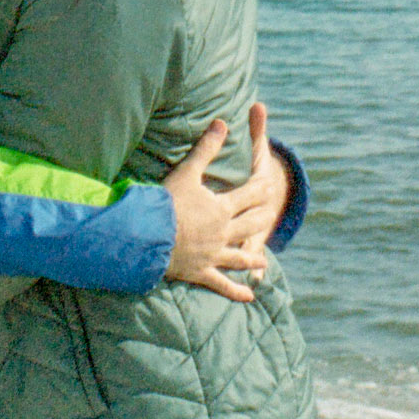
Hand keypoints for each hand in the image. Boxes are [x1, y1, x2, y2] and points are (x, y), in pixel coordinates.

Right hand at [162, 104, 289, 301]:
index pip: (250, 195)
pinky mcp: (201, 272)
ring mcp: (213, 255)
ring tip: (263, 260)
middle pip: (250, 224)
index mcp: (222, 208)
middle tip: (270, 215)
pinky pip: (222, 283)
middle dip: (261, 218)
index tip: (270, 183)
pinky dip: (235, 290)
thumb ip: (206, 148)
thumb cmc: (166, 202)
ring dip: (253, 258)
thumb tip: (222, 123)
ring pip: (239, 256)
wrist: (148, 235)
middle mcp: (223, 233)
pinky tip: (248, 296)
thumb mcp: (187, 171)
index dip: (261, 188)